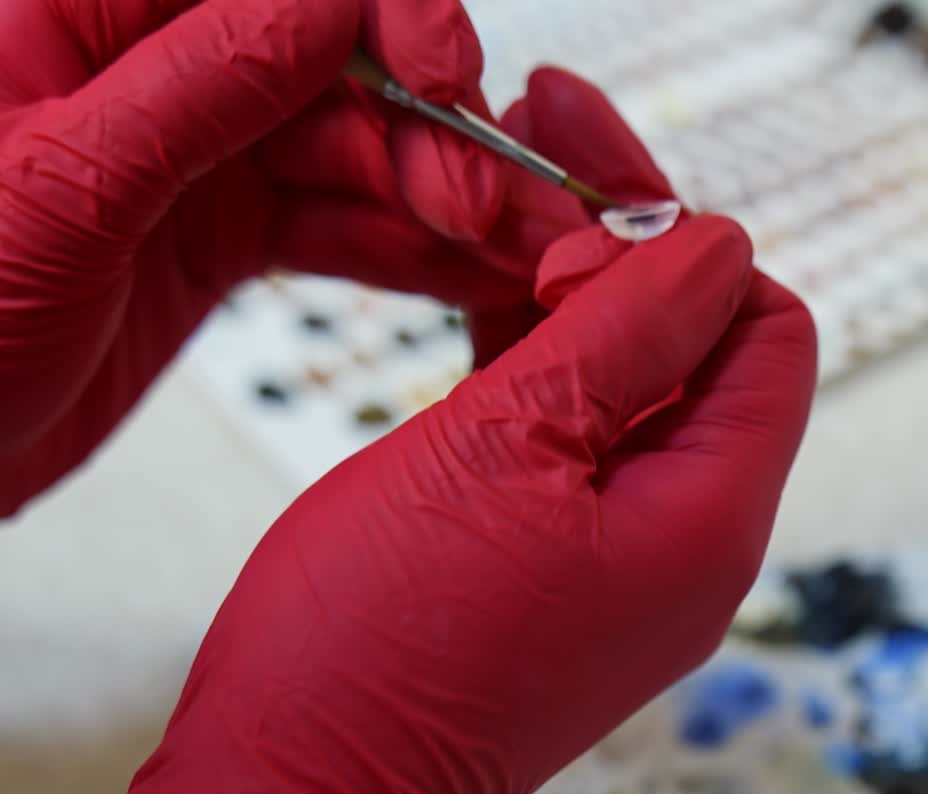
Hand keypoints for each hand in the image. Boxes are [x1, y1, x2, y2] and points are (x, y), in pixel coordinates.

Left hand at [0, 0, 565, 514]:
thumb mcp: (59, 193)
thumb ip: (198, 89)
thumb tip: (325, 4)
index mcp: (82, 9)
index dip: (382, 10)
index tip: (444, 80)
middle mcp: (150, 72)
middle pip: (335, 66)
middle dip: (427, 134)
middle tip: (484, 212)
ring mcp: (192, 158)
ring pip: (351, 154)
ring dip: (442, 204)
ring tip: (516, 256)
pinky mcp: (218, 237)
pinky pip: (333, 230)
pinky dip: (405, 258)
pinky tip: (469, 279)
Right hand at [62, 215, 818, 793]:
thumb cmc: (381, 643)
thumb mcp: (500, 452)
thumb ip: (619, 338)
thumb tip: (714, 251)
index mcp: (709, 521)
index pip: (768, 336)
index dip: (688, 257)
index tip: (576, 231)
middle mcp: (689, 547)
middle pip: (701, 357)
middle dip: (626, 257)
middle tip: (529, 154)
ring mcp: (624, 567)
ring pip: (630, 395)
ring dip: (573, 305)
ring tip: (489, 217)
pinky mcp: (558, 575)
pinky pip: (575, 449)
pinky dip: (539, 376)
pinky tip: (481, 312)